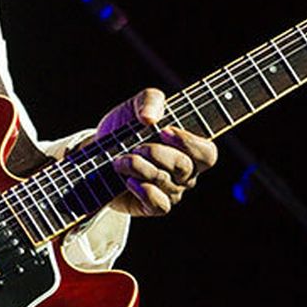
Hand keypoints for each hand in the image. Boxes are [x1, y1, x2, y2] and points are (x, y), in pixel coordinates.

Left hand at [95, 88, 218, 216]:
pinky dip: (143, 190)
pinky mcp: (153, 206)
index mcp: (190, 148)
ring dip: (138, 167)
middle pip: (184, 166)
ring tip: (121, 160)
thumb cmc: (126, 127)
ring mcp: (171, 191)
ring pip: (165, 182)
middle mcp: (186, 173)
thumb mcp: (137, 104)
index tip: (163, 131)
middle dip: (156, 153)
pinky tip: (128, 181)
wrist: (98, 151)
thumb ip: (151, 100)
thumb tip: (151, 118)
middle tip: (136, 146)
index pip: (207, 153)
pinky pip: (159, 204)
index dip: (189, 143)